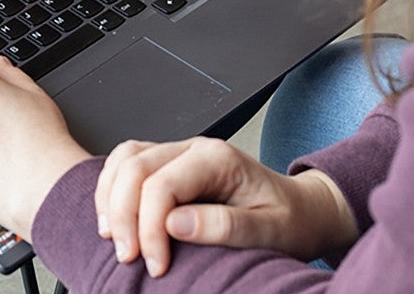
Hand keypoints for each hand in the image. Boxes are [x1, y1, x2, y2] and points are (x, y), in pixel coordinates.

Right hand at [94, 137, 357, 276]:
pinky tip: (113, 219)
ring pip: (124, 160)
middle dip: (123, 216)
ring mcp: (179, 153)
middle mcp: (194, 148)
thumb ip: (226, 226)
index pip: (163, 184)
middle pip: (135, 168)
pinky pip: (126, 165)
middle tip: (128, 259)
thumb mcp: (271, 230)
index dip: (150, 227)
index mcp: (218, 158)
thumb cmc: (290, 220)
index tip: (156, 265)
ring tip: (114, 239)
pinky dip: (111, 190)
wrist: (302, 210)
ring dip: (111, 200)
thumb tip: (176, 224)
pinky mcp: (169, 166)